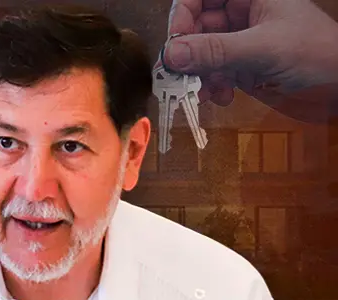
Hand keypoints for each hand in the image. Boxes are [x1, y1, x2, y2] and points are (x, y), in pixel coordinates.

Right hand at [160, 0, 337, 120]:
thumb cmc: (318, 52)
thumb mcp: (263, 48)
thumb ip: (215, 50)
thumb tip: (172, 54)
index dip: (182, 16)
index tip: (176, 43)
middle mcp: (241, 12)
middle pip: (196, 26)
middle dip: (189, 53)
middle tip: (182, 75)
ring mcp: (240, 39)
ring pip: (201, 52)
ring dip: (199, 75)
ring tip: (206, 91)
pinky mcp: (241, 63)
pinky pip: (213, 72)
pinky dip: (212, 86)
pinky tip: (222, 96)